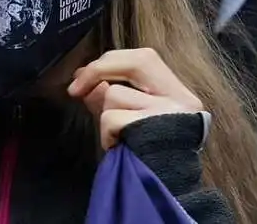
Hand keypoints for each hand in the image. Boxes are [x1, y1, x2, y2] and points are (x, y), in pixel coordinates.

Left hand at [67, 48, 203, 149]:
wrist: (168, 197)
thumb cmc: (147, 160)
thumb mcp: (129, 122)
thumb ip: (111, 98)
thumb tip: (86, 81)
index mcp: (178, 93)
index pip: (143, 58)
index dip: (109, 62)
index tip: (81, 76)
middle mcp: (181, 99)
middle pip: (137, 61)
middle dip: (99, 71)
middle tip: (75, 90)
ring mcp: (172, 112)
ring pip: (115, 94)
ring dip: (105, 118)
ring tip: (117, 138)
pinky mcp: (156, 128)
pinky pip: (112, 118)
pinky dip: (107, 134)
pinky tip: (119, 147)